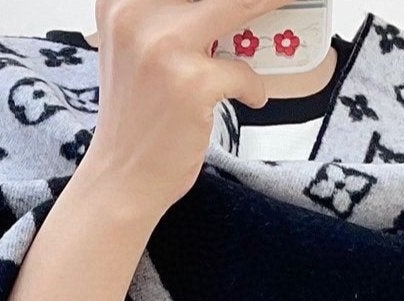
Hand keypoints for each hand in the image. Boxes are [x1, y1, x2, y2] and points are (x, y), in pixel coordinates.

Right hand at [81, 0, 273, 221]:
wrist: (121, 180)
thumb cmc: (137, 117)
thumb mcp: (137, 50)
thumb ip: (167, 17)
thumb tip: (236, 9)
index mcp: (120, 1)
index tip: (241, 5)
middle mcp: (135, 14)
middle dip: (255, 2)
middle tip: (278, 5)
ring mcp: (163, 48)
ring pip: (238, 8)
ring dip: (267, 13)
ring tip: (284, 20)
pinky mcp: (190, 83)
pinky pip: (242, 70)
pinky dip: (253, 85)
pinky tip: (251, 97)